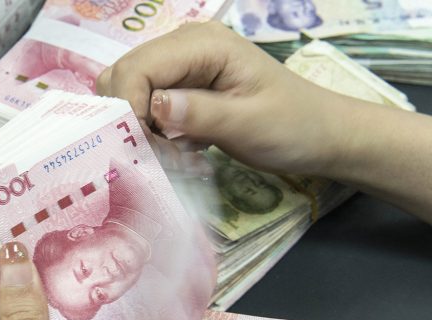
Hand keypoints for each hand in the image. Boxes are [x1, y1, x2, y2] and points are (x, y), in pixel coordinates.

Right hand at [96, 21, 347, 177]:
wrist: (320, 135)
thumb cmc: (292, 127)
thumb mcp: (250, 124)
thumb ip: (201, 114)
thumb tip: (152, 107)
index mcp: (201, 44)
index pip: (137, 68)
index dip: (128, 107)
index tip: (144, 146)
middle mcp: (183, 46)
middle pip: (123, 76)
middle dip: (129, 119)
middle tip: (158, 153)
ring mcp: (180, 66)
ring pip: (128, 93)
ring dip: (139, 128)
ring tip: (170, 152)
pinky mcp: (180, 88)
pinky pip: (144, 107)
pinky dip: (151, 132)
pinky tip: (178, 148)